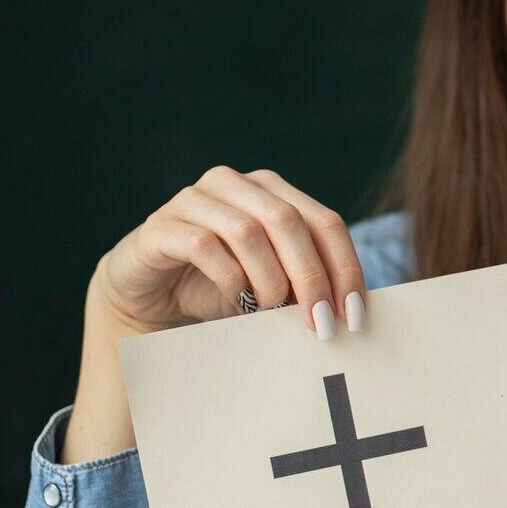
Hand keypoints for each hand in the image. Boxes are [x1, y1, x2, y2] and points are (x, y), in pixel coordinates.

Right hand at [92, 165, 365, 337]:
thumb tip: (351, 309)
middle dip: (312, 277)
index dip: (345, 267)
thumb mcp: (273, 284)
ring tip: (271, 309)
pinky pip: (203, 245)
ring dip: (269, 279)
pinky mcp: (161, 225)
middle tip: (321, 323)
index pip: (325, 221)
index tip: (354, 314)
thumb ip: (306, 283)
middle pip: (289, 222)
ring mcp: (194, 199)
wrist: (152, 295)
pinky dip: (229, 277)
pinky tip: (235, 300)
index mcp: (272, 190)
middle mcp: (235, 184)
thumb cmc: (220, 286)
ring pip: (248, 231)